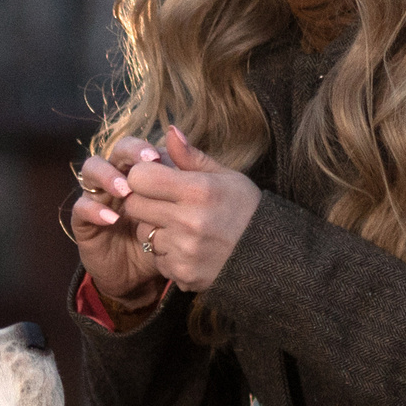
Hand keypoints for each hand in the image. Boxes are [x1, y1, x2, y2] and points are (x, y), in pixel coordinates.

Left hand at [74, 125, 261, 299]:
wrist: (271, 256)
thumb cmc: (245, 209)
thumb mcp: (225, 176)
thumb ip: (191, 157)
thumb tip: (169, 131)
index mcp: (199, 191)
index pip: (140, 178)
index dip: (142, 176)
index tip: (153, 179)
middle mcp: (189, 222)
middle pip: (134, 206)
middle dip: (143, 201)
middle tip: (164, 203)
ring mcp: (184, 251)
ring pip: (143, 234)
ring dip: (154, 229)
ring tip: (181, 227)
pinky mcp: (182, 275)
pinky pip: (157, 259)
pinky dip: (167, 254)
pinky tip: (189, 248)